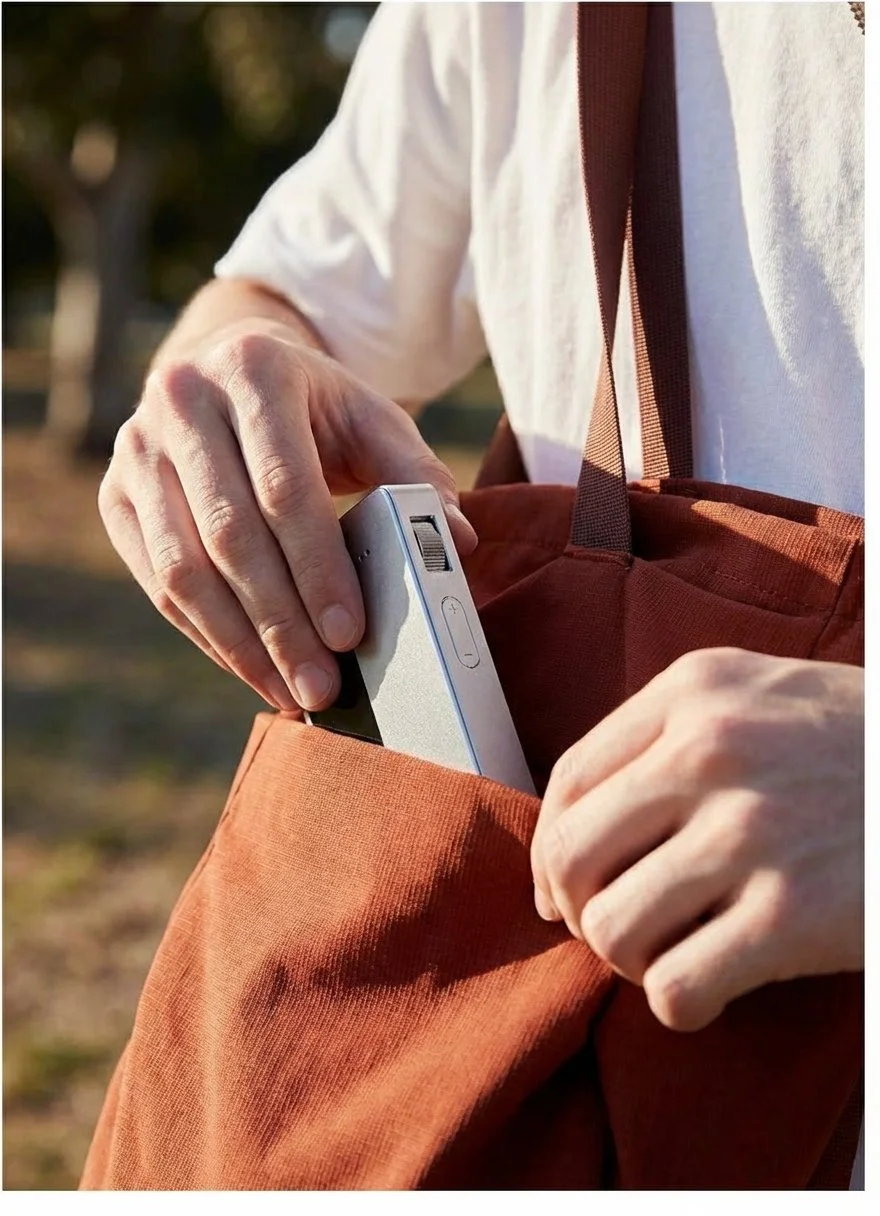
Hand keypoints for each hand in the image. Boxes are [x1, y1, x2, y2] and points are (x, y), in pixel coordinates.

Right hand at [98, 319, 476, 710]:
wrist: (228, 371)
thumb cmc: (316, 409)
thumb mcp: (373, 419)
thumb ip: (416, 474)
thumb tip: (457, 540)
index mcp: (254, 368)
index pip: (286, 488)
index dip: (318, 568)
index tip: (350, 634)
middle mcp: (182, 400)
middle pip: (230, 536)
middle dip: (281, 624)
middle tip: (322, 686)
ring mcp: (136, 449)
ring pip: (182, 569)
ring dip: (238, 644)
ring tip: (289, 693)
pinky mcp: (115, 495)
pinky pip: (157, 583)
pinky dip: (206, 636)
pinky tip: (251, 669)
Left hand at [531, 648, 862, 1031]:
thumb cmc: (854, 745)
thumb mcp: (760, 696)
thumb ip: (667, 735)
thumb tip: (572, 827)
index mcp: (695, 692)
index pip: (569, 779)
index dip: (548, 847)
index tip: (560, 887)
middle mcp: (712, 751)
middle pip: (571, 854)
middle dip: (575, 909)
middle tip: (608, 929)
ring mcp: (752, 831)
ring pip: (611, 927)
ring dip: (625, 960)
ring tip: (666, 955)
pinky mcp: (794, 914)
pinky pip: (676, 987)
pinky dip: (677, 1004)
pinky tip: (708, 991)